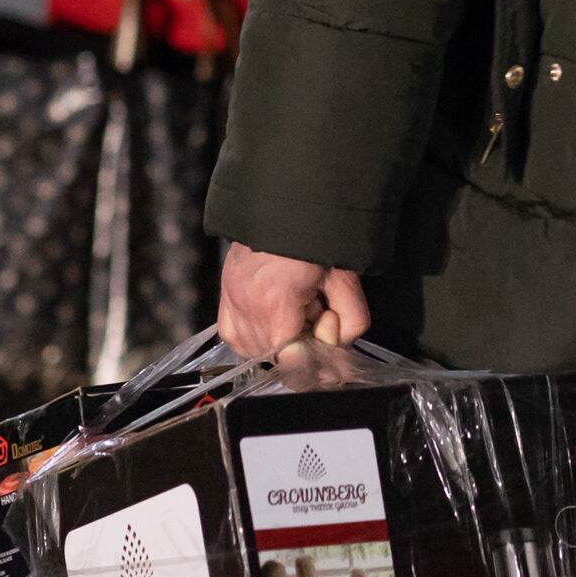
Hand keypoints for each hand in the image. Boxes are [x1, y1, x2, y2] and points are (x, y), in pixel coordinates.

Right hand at [217, 243, 367, 360]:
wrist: (288, 207)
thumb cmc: (318, 239)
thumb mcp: (345, 280)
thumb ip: (351, 321)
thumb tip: (339, 352)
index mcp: (275, 302)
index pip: (291, 362)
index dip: (315, 369)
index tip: (331, 369)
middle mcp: (246, 306)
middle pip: (276, 358)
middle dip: (301, 347)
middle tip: (316, 316)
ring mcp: (231, 302)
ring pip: (256, 351)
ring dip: (279, 341)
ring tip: (295, 309)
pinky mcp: (225, 297)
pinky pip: (238, 338)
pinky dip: (258, 335)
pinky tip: (277, 314)